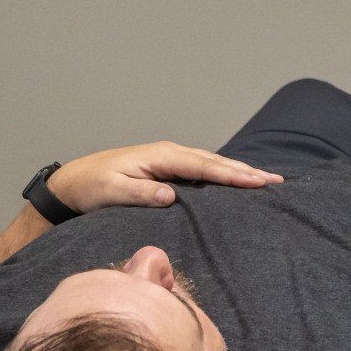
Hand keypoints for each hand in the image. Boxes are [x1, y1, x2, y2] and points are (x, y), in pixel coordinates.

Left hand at [47, 142, 282, 213]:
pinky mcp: (168, 169)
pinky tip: (236, 180)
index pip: (204, 166)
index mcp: (161, 157)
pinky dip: (224, 174)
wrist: (73, 181)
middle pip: (215, 162)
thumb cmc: (92, 187)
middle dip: (246, 171)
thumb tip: (172, 196)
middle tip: (276, 181)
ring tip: (266, 180)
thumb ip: (141, 193)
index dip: (232, 175)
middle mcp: (169, 154)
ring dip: (239, 172)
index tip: (257, 183)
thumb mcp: (113, 191)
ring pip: (212, 164)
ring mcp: (170, 159)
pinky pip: (203, 170)